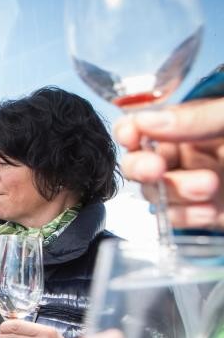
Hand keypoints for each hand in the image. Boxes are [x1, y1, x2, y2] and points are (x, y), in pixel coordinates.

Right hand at [114, 98, 223, 229]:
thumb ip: (193, 119)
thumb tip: (146, 120)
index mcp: (183, 126)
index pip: (139, 128)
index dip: (128, 132)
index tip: (130, 136)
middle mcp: (180, 155)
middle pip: (136, 164)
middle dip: (141, 168)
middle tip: (155, 170)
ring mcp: (188, 185)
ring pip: (154, 193)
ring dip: (175, 192)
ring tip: (209, 186)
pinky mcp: (200, 212)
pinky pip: (175, 218)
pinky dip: (188, 217)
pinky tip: (210, 210)